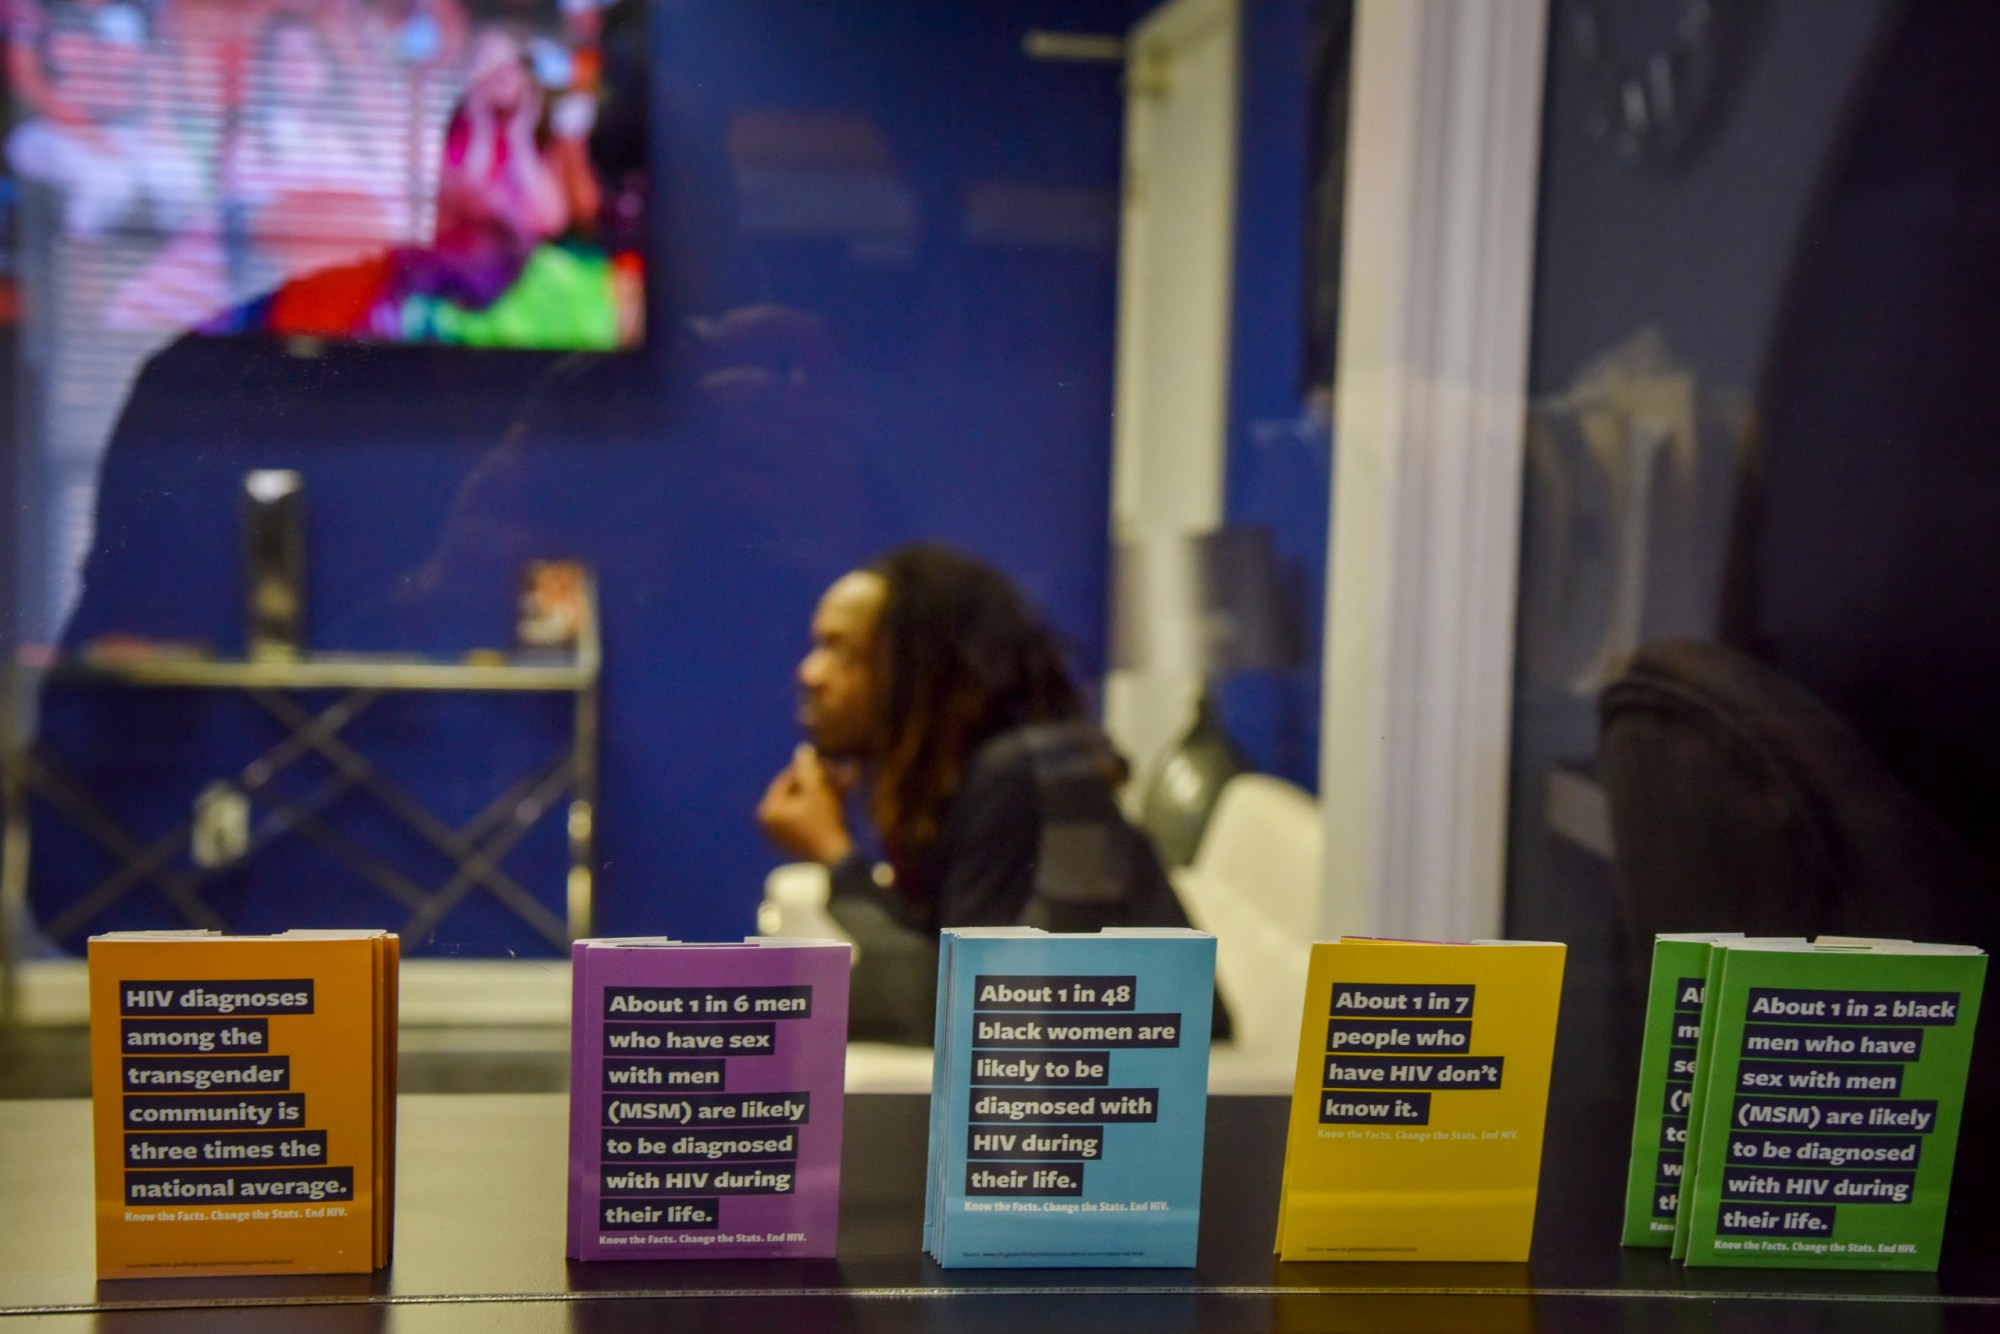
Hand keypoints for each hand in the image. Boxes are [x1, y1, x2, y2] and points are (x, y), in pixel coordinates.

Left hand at [757, 744, 855, 863]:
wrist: (837, 860)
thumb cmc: (824, 823)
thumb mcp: (817, 790)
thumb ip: (808, 768)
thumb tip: (802, 750)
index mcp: (768, 811)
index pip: (786, 780)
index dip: (808, 769)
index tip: (829, 764)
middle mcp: (769, 823)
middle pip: (796, 793)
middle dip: (820, 782)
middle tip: (838, 774)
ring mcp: (781, 835)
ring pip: (805, 805)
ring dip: (825, 793)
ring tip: (845, 785)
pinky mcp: (795, 843)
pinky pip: (807, 818)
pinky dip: (822, 808)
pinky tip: (841, 798)